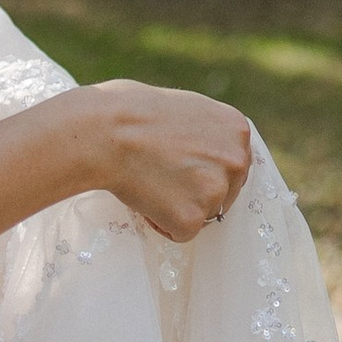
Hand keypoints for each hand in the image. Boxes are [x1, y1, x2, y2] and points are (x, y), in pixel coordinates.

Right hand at [84, 82, 254, 239]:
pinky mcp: (192, 218)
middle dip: (195, 192)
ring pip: (203, 214)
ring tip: (150, 179)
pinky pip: (180, 232)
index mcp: (237, 129)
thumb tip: (209, 152)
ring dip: (178, 207)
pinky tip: (145, 196)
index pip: (234, 166)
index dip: (204, 170)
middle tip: (161, 173)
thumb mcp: (188, 108)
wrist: (105, 130)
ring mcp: (216, 190)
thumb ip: (210, 133)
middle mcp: (236, 160)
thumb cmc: (133, 111)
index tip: (180, 165)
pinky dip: (161, 222)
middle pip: (224, 193)